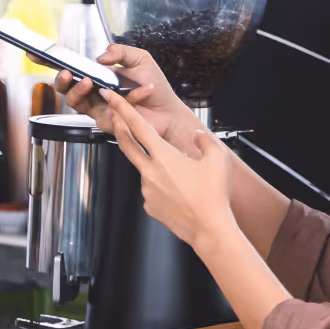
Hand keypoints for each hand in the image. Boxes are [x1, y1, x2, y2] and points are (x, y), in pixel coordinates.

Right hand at [50, 44, 196, 146]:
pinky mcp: (108, 124)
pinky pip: (105, 114)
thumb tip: (100, 56)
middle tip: (67, 73)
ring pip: (75, 103)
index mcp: (97, 76)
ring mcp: (98, 109)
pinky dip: (124, 101)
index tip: (34, 54)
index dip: (50, 63)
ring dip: (79, 91)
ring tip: (90, 82)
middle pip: (64, 89)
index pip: (70, 68)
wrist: (169, 111)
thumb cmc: (154, 87)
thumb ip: (120, 52)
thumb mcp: (140, 59)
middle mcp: (94, 93)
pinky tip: (138, 93)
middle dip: (60, 81)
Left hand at [103, 87, 235, 249]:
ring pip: (146, 170)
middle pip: (126, 144)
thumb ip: (205, 142)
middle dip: (118, 127)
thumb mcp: (217, 159)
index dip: (123, 108)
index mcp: (164, 156)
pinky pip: (152, 189)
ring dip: (156, 166)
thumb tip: (198, 137)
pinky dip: (162, 186)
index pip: (138, 126)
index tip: (112, 98)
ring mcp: (148, 190)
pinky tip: (179, 192)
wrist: (210, 230)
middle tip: (113, 116)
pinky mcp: (150, 206)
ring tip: (184, 178)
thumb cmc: (214, 197)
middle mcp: (150, 172)